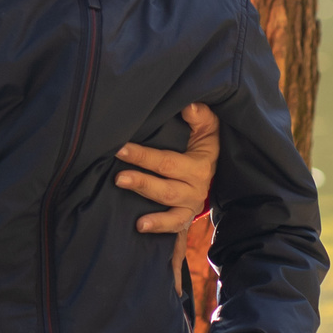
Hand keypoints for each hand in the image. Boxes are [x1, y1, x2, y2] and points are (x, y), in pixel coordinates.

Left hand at [114, 102, 218, 232]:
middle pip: (165, 186)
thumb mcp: (207, 127)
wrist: (214, 171)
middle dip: (140, 180)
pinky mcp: (185, 217)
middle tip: (118, 177)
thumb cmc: (203, 143)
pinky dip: (159, 226)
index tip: (121, 149)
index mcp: (199, 165)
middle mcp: (197, 187)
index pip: (168, 162)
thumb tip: (188, 106)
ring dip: (145, 198)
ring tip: (125, 194)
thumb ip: (199, 115)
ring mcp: (191, 204)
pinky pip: (175, 225)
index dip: (144, 156)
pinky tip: (140, 226)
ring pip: (167, 203)